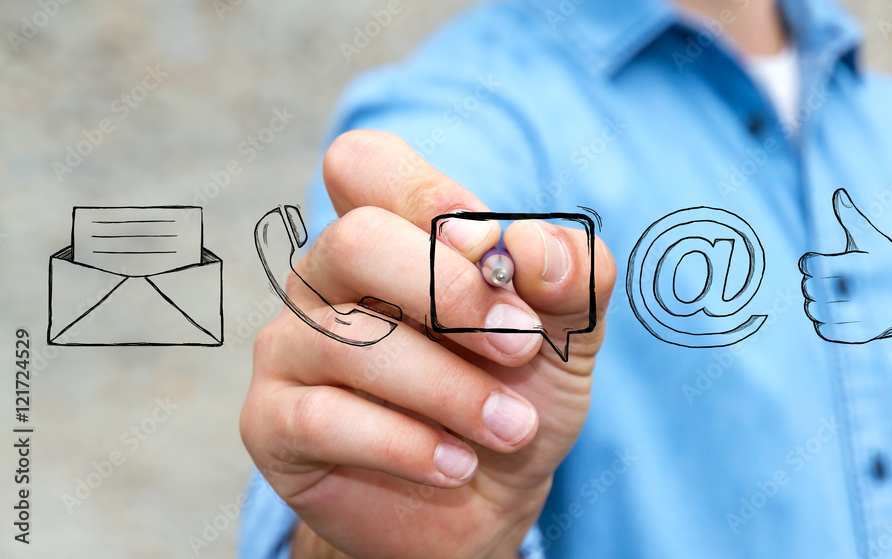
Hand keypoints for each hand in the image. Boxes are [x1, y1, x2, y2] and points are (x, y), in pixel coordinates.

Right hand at [240, 130, 616, 557]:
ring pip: (348, 340)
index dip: (428, 194)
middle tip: (520, 345)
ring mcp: (289, 346)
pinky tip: (456, 464)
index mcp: (388, 233)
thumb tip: (536, 247)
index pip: (364, 163)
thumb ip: (571, 277)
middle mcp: (325, 277)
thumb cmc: (512, 396)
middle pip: (355, 240)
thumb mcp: (566, 335)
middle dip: (451, 294)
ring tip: (511, 429)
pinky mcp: (270, 421)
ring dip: (451, 389)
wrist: (482, 502)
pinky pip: (324, 417)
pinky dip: (408, 444)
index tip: (495, 251)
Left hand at [799, 189, 891, 343]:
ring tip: (832, 296)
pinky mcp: (858, 335)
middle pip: (809, 288)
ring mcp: (859, 316)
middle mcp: (858, 292)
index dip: (810, 264)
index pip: (810, 265)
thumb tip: (838, 193)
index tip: (820, 264)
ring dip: (816, 303)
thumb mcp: (874, 241)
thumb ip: (852, 219)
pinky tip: (835, 312)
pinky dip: (823, 322)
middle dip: (813, 283)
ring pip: (813, 310)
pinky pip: (823, 331)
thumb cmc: (888, 266)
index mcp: (857, 266)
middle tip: (829, 281)